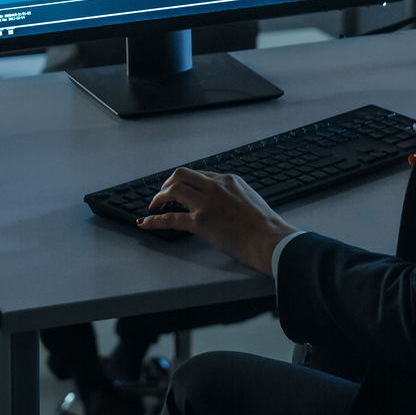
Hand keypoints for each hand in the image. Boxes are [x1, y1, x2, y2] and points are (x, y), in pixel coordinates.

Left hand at [136, 167, 296, 274]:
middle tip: (162, 195)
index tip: (179, 190)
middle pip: (181, 175)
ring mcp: (206, 203)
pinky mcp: (200, 222)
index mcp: (228, 180)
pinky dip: (154, 221)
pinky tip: (146, 223)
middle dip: (167, 184)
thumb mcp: (250, 199)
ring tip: (154, 206)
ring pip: (173, 190)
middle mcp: (215, 187)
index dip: (186, 183)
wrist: (269, 239)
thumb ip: (234, 196)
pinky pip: (170, 218)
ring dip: (159, 198)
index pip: (199, 175)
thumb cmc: (265, 226)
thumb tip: (225, 204)